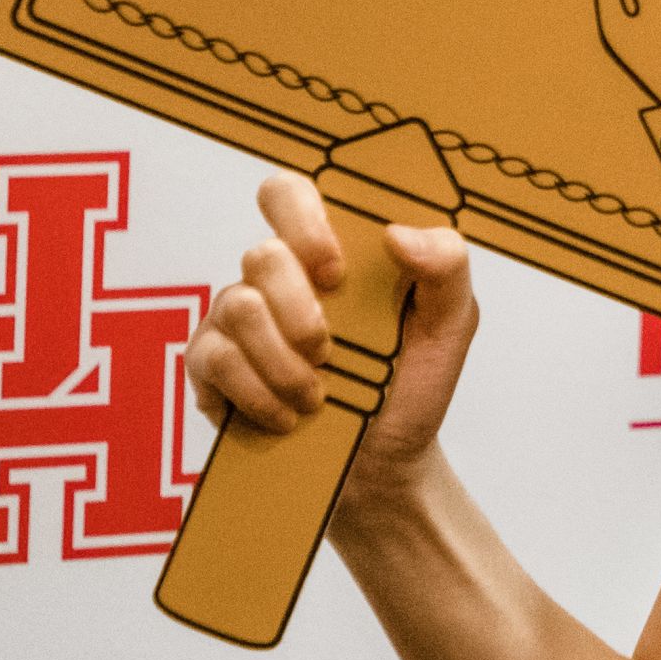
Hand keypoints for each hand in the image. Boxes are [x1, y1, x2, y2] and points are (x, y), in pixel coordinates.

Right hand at [181, 170, 481, 507]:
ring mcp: (235, 318)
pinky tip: (287, 417)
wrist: (383, 464)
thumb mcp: (451, 324)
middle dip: (300, 310)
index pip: (289, 195)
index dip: (304, 221)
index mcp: (329, 250)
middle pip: (262, 254)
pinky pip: (214, 359)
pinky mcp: (209, 366)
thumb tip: (397, 232)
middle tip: (330, 351)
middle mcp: (275, 276)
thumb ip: (445, 266)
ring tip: (317, 397)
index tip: (336, 271)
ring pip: (237, 307)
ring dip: (285, 363)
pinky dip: (259, 394)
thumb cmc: (411, 383)